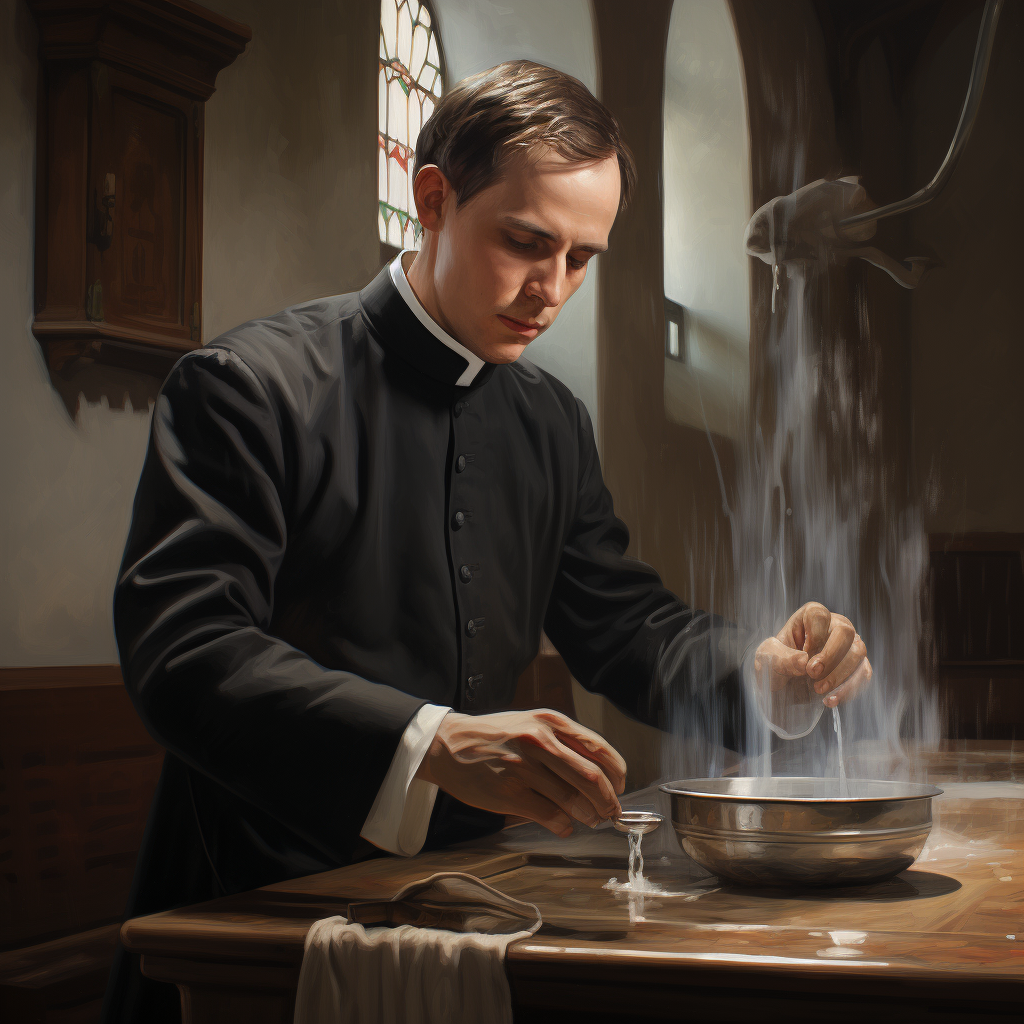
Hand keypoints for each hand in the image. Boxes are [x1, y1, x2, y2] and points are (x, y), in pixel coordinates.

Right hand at [415, 709, 625, 837]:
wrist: (447, 744)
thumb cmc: (494, 736)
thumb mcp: (530, 723)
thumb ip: (562, 742)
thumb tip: (598, 773)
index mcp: (550, 721)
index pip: (599, 749)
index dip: (617, 773)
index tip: (620, 787)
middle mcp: (540, 741)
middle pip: (592, 778)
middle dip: (608, 801)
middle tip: (611, 813)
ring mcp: (524, 768)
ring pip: (573, 800)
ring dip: (588, 816)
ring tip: (589, 820)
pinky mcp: (509, 793)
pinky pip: (550, 816)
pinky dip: (563, 827)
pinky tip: (563, 827)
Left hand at [754, 601, 871, 706]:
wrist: (784, 690)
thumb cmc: (775, 666)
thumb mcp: (768, 660)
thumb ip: (782, 658)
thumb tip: (803, 661)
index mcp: (810, 617)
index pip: (819, 615)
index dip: (813, 636)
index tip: (803, 654)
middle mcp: (834, 626)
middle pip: (845, 632)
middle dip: (829, 656)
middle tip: (812, 674)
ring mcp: (849, 646)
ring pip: (858, 652)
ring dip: (839, 675)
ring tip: (817, 690)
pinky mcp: (857, 667)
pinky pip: (863, 674)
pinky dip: (848, 690)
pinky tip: (829, 700)